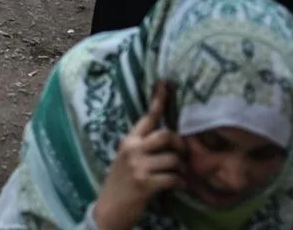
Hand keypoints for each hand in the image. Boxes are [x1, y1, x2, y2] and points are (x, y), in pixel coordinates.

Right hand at [95, 82, 181, 229]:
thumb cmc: (122, 183)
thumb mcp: (126, 159)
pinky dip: (179, 183)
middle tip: (183, 155)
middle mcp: (132, 150)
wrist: (110, 208)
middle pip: (166, 135)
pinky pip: (173, 178)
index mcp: (128, 141)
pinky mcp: (145, 183)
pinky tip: (177, 186)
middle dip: (180, 145)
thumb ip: (142, 146)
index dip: (158, 100)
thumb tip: (168, 137)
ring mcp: (138, 166)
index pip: (147, 117)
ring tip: (179, 175)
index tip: (166, 83)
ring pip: (173, 159)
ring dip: (181, 168)